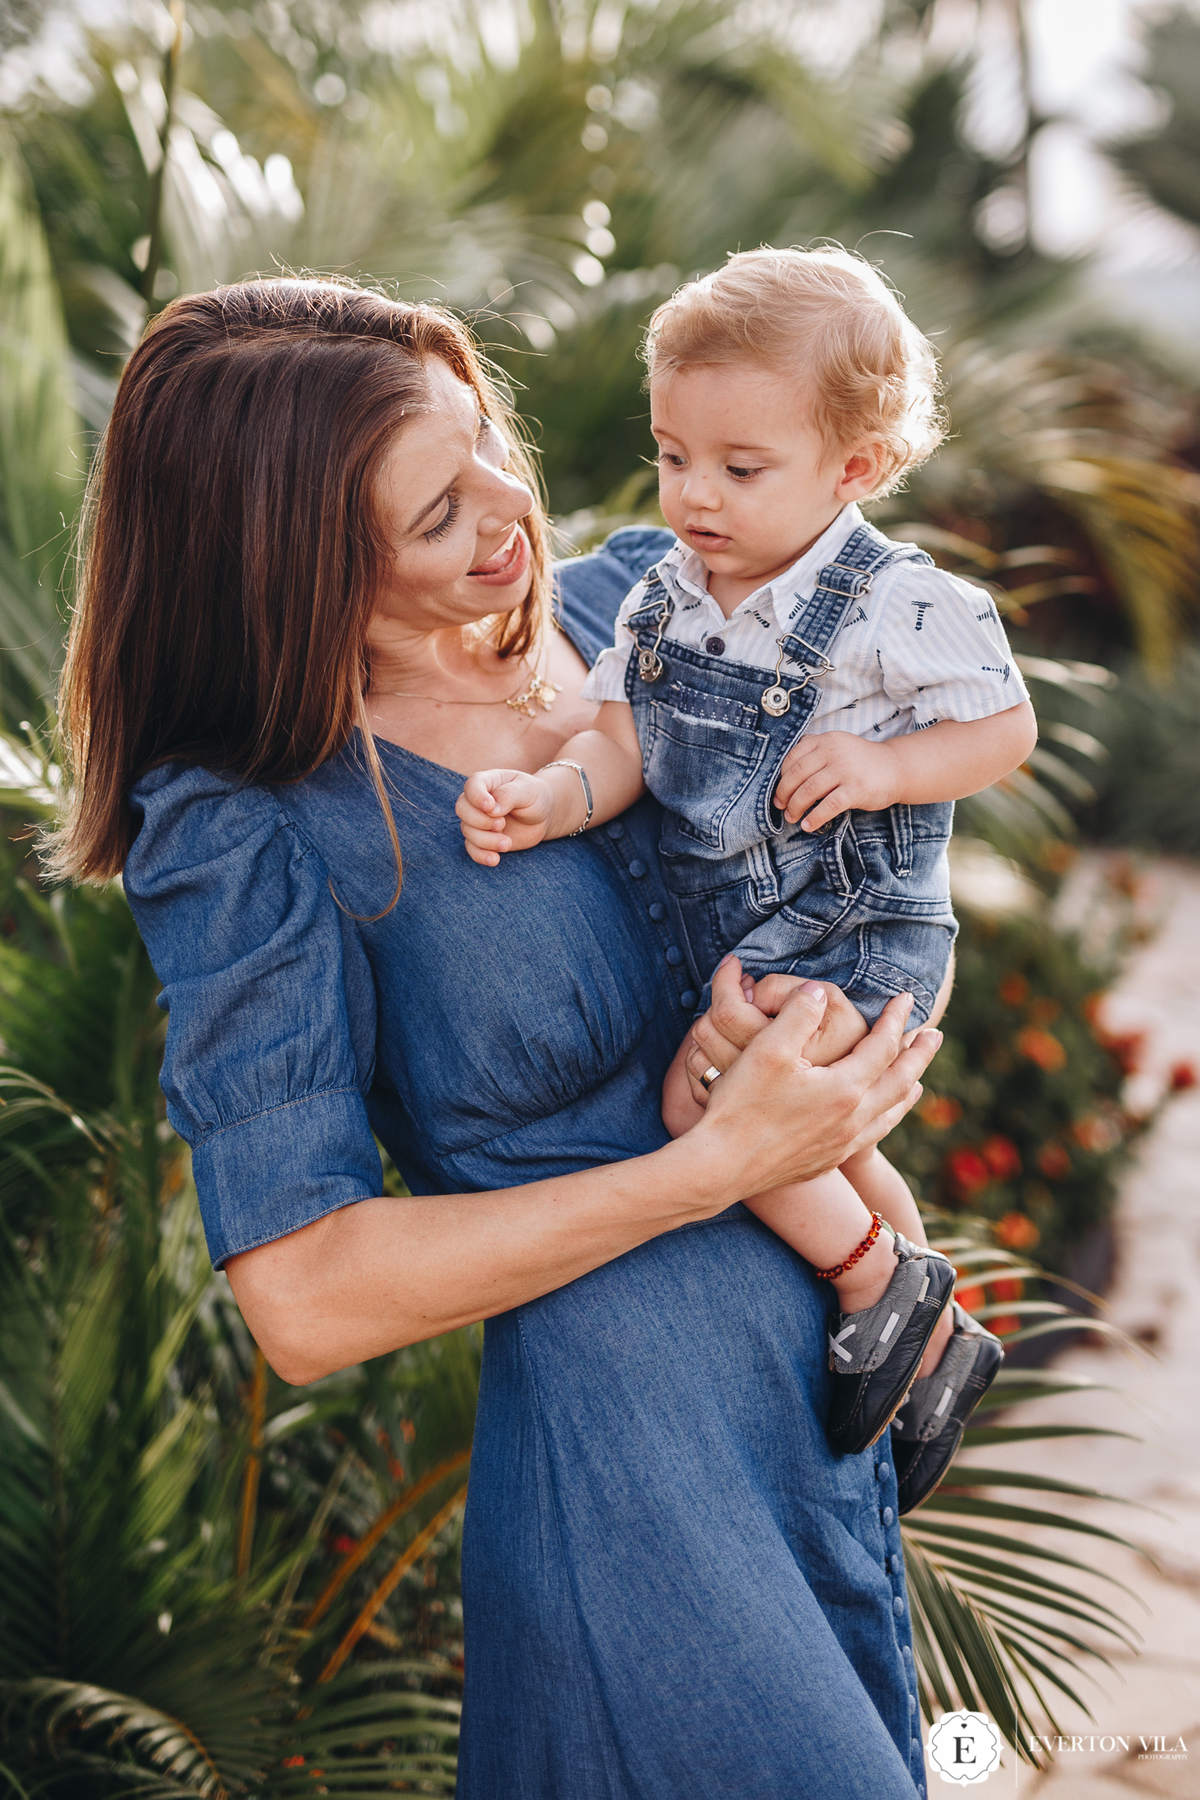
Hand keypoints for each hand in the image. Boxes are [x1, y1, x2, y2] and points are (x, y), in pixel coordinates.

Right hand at [456, 768, 554, 865]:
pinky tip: (495, 860)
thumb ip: (509, 794)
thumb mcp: (528, 790)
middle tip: (502, 825)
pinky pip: (472, 849)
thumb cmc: (535, 796)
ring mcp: (478, 821)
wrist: (542, 816)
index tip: (491, 807)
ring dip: (486, 841)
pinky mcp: (482, 839)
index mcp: (487, 782)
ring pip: (467, 831)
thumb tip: (492, 809)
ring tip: (507, 843)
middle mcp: (477, 801)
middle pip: (462, 810)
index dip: (477, 797)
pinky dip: (481, 856)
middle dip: (481, 821)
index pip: (472, 786)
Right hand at [691, 982, 940, 1191]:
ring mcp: (840, 1145)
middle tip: (935, 1036)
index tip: (906, 998)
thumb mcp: (768, 1049)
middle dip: (918, 1056)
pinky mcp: (825, 1162)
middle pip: (900, 1082)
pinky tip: (878, 1119)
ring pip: (889, 1114)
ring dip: (907, 1091)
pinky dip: (885, 1119)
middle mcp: (852, 1120)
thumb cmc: (740, 1105)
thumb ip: (799, 1013)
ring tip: (919, 1081)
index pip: (883, 1046)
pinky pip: (870, 1137)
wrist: (720, 1167)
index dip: (896, 1019)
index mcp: (844, 1089)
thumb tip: (819, 992)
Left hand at [774, 731, 898, 829]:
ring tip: (792, 818)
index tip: (779, 791)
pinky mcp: (856, 789)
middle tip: (781, 807)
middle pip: (797, 775)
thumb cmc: (861, 762)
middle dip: (784, 794)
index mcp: (826, 740)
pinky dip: (814, 818)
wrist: (896, 768)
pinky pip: (828, 806)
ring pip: (809, 791)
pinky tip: (809, 825)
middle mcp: (834, 752)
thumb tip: (785, 777)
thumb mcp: (838, 747)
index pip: (793, 757)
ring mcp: (845, 770)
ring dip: (796, 807)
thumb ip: (815, 753)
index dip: (781, 776)